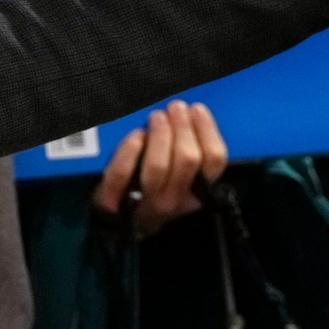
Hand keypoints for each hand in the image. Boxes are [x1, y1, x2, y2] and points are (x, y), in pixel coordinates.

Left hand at [93, 101, 229, 234]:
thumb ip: (192, 148)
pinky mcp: (115, 200)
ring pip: (158, 166)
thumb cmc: (156, 189)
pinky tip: (136, 135)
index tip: (197, 109)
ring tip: (157, 117)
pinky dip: (129, 150)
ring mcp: (145, 203)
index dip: (207, 130)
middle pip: (188, 159)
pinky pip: (123, 173)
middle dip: (182, 126)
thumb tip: (193, 113)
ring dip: (159, 135)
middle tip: (175, 107)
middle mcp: (174, 201)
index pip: (214, 160)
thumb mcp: (182, 176)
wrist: (121, 221)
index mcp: (197, 193)